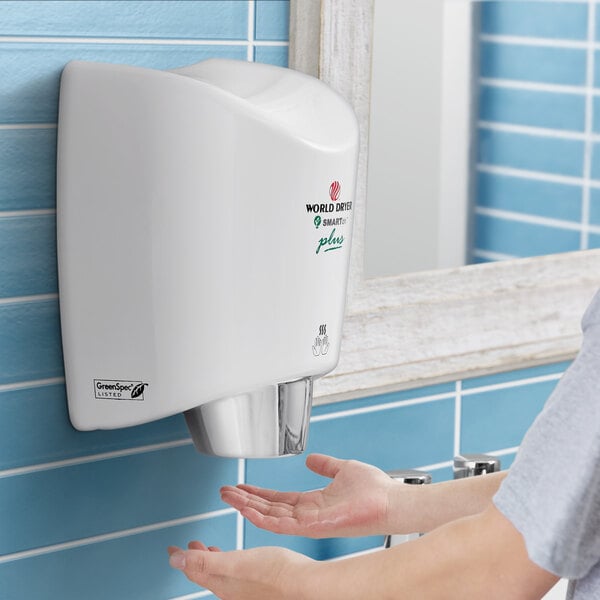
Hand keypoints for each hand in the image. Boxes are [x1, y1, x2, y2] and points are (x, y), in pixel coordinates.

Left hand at [168, 541, 313, 599]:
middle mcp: (231, 590)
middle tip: (188, 547)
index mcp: (222, 584)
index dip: (181, 558)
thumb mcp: (235, 562)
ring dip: (211, 560)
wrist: (304, 584)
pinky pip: (235, 574)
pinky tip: (238, 557)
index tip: (171, 549)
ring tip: (208, 550)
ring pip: (220, 574)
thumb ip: (204, 561)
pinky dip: (228, 563)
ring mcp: (245, 589)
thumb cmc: (275, 573)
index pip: (193, 571)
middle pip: (205, 573)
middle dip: (195, 558)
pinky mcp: (258, 585)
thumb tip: (175, 560)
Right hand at [220, 453, 397, 537]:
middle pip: (269, 508)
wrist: (390, 500)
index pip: (278, 499)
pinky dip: (261, 517)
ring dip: (247, 506)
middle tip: (225, 492)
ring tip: (228, 497)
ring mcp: (309, 523)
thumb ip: (325, 465)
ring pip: (269, 517)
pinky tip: (246, 509)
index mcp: (313, 502)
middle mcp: (307, 514)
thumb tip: (312, 459)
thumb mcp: (342, 469)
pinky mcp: (313, 527)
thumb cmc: (374, 489)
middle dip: (245, 500)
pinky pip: (281, 524)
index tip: (242, 486)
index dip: (258, 493)